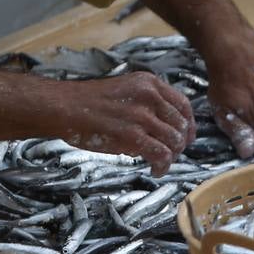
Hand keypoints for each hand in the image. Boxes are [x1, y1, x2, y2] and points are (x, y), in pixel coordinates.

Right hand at [46, 73, 196, 174]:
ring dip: (172, 157)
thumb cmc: (89, 102)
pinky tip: (155, 170)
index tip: (188, 136)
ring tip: (162, 163)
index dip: (189, 124)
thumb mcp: (125, 89)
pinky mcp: (132, 135)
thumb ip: (147, 102)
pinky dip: (163, 166)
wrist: (64, 107)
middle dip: (180, 144)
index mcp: (149, 83)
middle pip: (181, 124)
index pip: (183, 104)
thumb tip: (164, 125)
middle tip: (172, 155)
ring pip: (175, 141)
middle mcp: (150, 96)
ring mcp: (142, 116)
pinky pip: (161, 154)